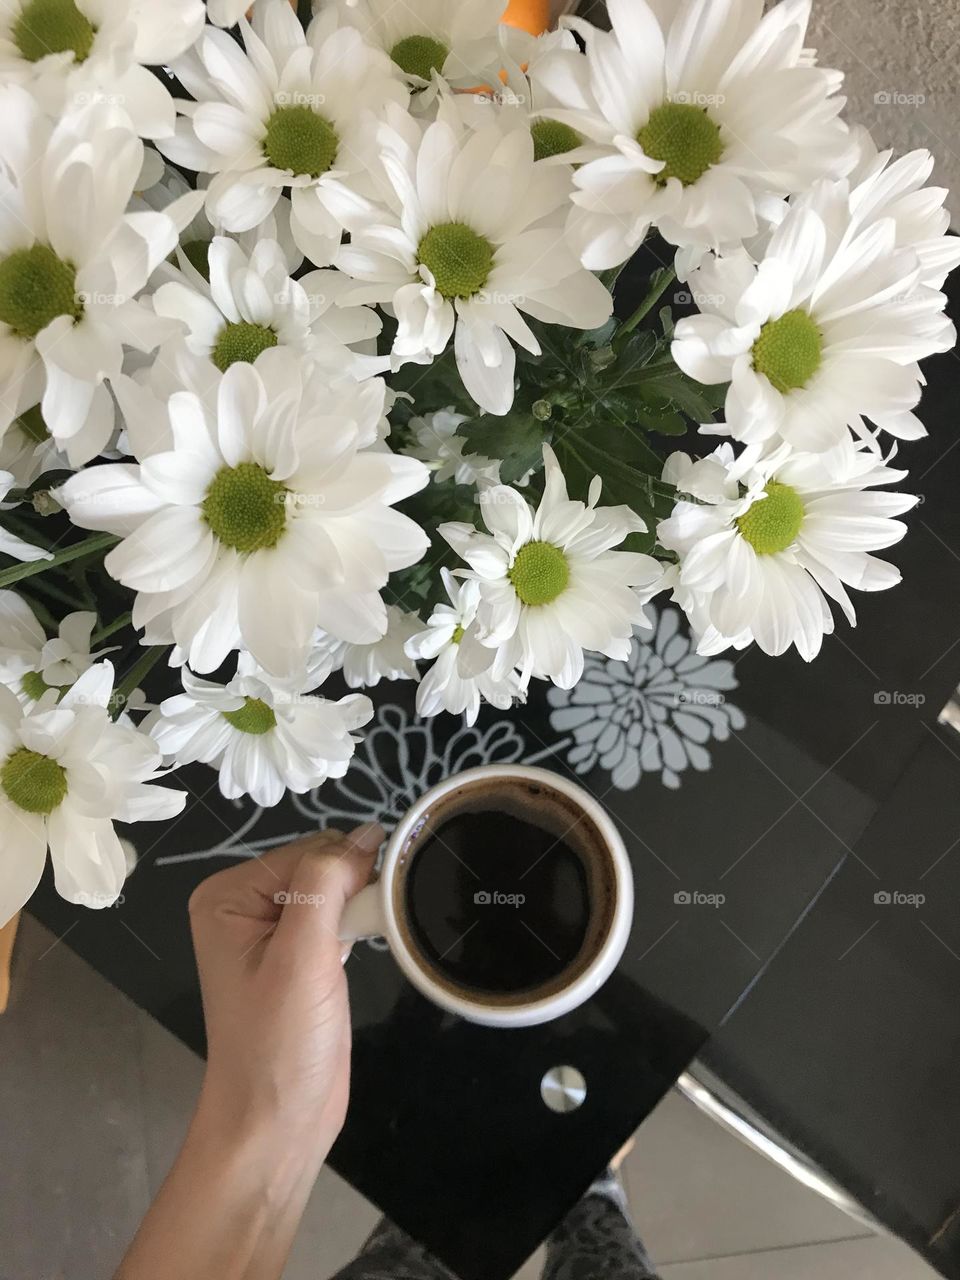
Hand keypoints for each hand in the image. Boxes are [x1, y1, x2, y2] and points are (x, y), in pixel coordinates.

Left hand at [187, 823, 382, 1160]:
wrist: (277, 1125)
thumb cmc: (280, 1044)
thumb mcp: (300, 955)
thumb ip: (327, 883)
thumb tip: (367, 833)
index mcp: (228, 894)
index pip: (307, 848)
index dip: (345, 871)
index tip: (364, 912)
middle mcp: (244, 904)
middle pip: (322, 863)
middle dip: (352, 889)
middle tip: (361, 934)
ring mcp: (271, 931)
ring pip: (336, 887)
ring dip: (358, 908)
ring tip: (359, 945)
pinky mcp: (299, 956)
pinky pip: (339, 915)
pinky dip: (358, 926)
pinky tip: (357, 952)